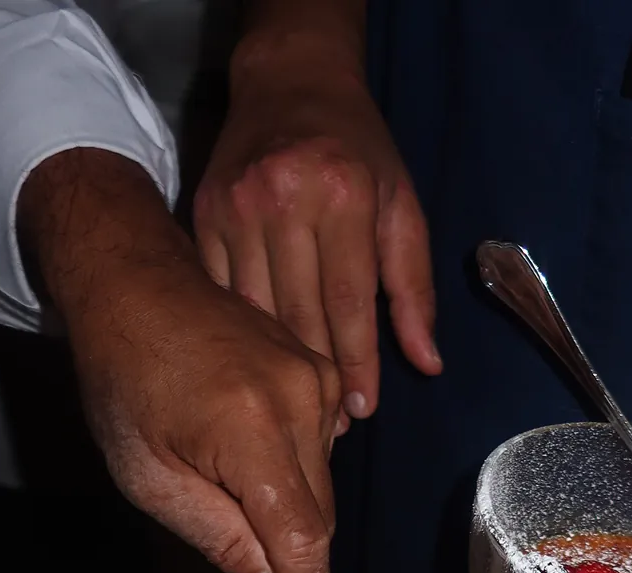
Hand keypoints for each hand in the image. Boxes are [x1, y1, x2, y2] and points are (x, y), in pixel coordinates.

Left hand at [19, 149, 345, 572]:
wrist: (133, 283)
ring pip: (324, 486)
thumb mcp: (149, 477)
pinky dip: (294, 469)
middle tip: (235, 539)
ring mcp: (318, 380)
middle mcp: (300, 401)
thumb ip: (220, 537)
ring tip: (225, 473)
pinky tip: (246, 447)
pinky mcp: (322, 371)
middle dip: (290, 550)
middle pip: (318, 517)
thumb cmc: (124, 380)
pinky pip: (324, 448)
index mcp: (250, 430)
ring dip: (289, 506)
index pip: (302, 536)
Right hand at [194, 41, 439, 420]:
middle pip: (300, 314)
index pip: (349, 302)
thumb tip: (427, 364)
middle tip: (333, 429)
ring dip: (277, 366)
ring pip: (256, 311)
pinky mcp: (204, 216)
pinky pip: (223, 293)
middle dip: (319, 377)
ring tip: (297, 407)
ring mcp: (236, 208)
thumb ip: (414, 289)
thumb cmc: (357, 151)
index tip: (363, 411)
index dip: (357, 364)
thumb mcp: (402, 207)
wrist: (288, 83)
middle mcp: (282, 199)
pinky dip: (241, 333)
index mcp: (341, 195)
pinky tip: (257, 366)